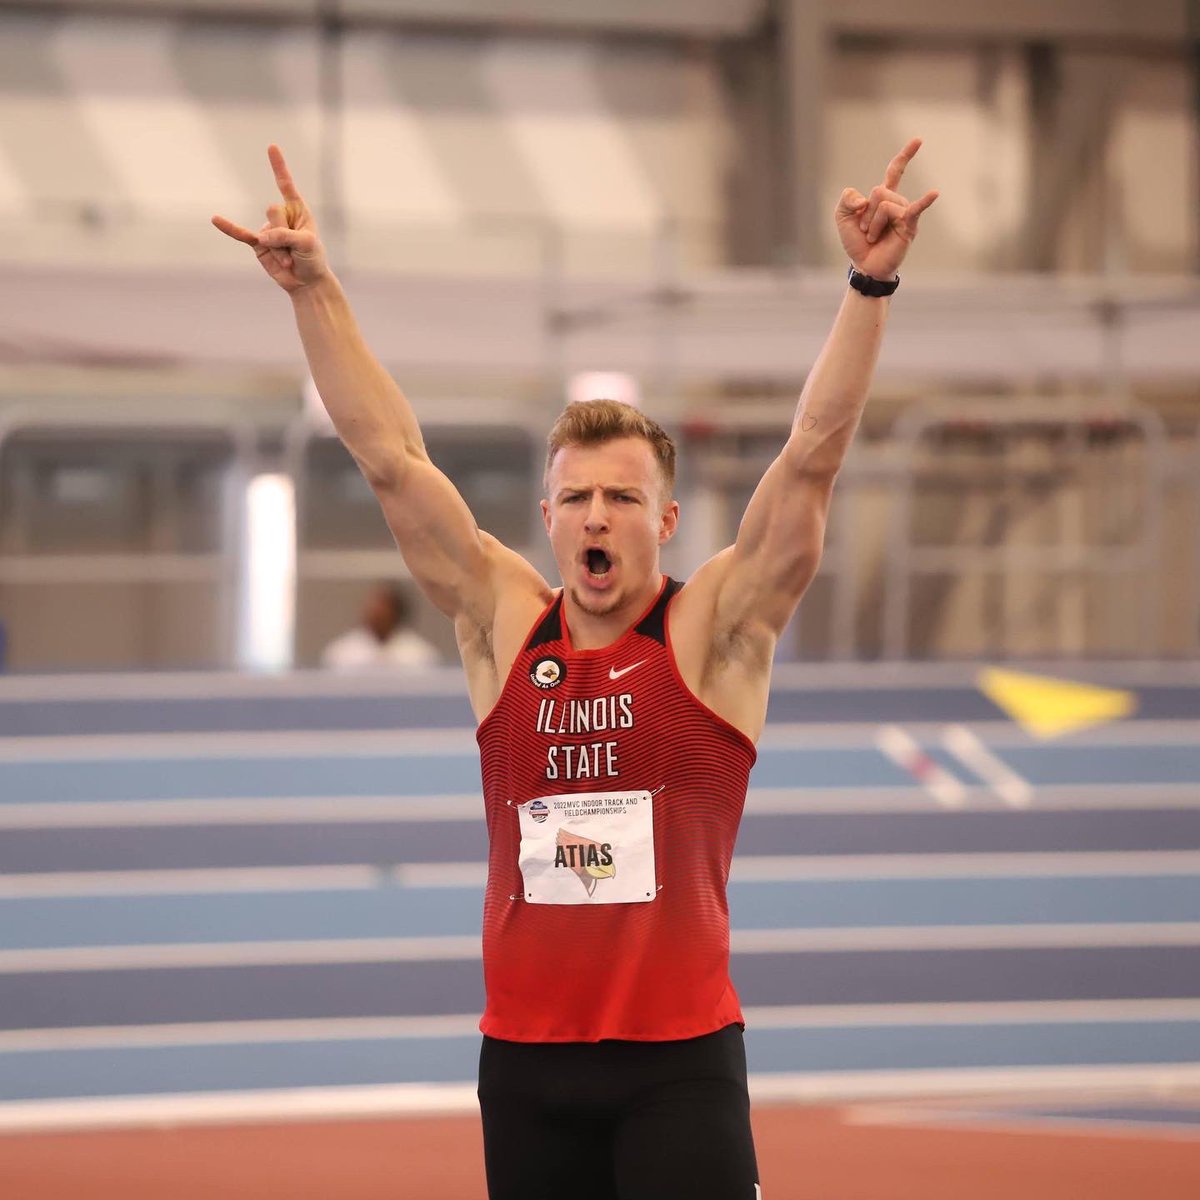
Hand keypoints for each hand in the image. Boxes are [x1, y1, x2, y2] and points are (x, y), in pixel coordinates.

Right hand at [212, 145, 328, 292]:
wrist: (306, 282)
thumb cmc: (312, 259)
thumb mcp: (307, 244)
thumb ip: (285, 235)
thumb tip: (262, 237)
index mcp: (297, 210)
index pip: (286, 185)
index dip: (279, 167)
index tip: (272, 147)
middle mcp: (281, 216)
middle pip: (273, 211)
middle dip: (285, 234)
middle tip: (295, 251)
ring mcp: (268, 229)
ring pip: (266, 232)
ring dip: (279, 251)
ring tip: (289, 260)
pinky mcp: (258, 244)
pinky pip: (241, 234)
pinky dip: (229, 228)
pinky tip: (215, 219)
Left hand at [836, 138, 937, 280]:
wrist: (864, 266)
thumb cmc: (857, 243)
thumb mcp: (842, 217)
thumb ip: (846, 199)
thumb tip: (864, 199)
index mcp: (883, 198)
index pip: (896, 171)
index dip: (905, 156)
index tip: (919, 140)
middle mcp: (897, 202)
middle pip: (879, 191)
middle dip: (865, 213)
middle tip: (865, 230)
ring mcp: (905, 213)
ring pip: (884, 205)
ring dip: (871, 224)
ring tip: (873, 237)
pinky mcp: (909, 226)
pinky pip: (913, 209)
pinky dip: (924, 201)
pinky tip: (934, 193)